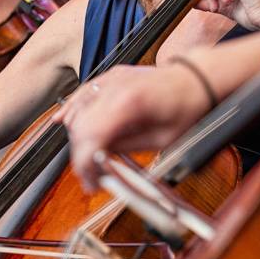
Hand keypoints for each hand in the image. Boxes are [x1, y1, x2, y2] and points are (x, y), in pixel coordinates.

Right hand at [52, 64, 213, 190]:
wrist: (198, 79)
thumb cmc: (187, 108)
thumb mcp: (161, 140)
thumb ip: (125, 147)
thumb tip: (100, 159)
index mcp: (128, 104)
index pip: (90, 136)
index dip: (84, 164)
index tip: (90, 181)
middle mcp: (114, 87)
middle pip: (79, 126)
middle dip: (80, 155)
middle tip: (90, 176)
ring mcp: (110, 79)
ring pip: (77, 110)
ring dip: (76, 136)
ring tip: (87, 157)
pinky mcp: (110, 77)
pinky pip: (82, 93)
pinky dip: (71, 109)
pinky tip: (61, 121)